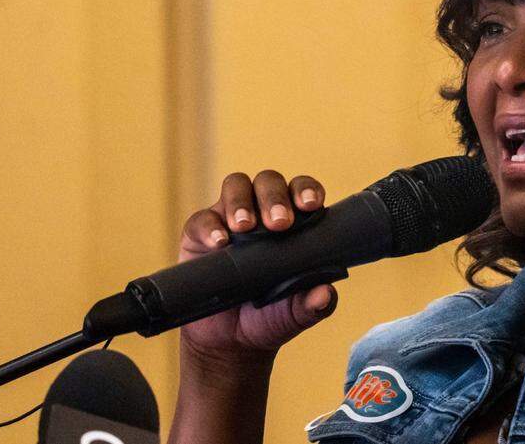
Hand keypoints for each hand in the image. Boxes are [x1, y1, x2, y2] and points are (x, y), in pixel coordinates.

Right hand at [177, 170, 337, 368]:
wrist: (230, 343)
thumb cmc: (270, 317)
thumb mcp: (296, 314)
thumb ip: (314, 303)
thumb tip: (325, 293)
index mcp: (294, 223)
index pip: (302, 192)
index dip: (307, 190)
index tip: (311, 204)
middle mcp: (262, 212)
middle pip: (269, 182)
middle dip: (275, 197)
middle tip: (279, 223)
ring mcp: (229, 219)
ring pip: (236, 186)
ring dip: (241, 201)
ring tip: (245, 226)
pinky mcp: (199, 234)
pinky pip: (201, 219)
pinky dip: (209, 226)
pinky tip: (218, 243)